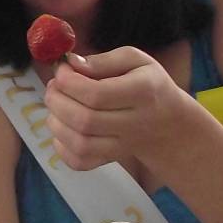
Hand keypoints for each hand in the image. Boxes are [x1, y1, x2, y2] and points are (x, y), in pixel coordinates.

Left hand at [44, 46, 198, 172]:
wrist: (168, 123)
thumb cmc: (147, 85)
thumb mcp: (135, 61)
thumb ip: (103, 60)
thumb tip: (71, 63)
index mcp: (142, 92)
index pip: (97, 94)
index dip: (69, 82)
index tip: (61, 70)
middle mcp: (134, 123)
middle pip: (85, 120)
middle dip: (57, 101)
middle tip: (53, 87)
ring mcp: (122, 146)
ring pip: (80, 144)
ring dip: (56, 122)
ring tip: (57, 105)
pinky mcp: (109, 160)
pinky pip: (79, 162)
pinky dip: (61, 146)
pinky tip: (63, 127)